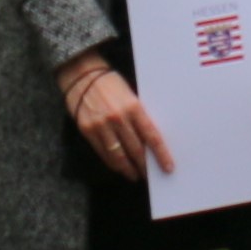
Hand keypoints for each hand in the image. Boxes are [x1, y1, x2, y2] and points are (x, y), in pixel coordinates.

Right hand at [58, 50, 170, 180]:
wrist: (82, 74)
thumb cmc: (110, 83)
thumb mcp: (131, 95)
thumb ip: (139, 116)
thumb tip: (150, 140)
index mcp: (134, 107)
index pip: (152, 136)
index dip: (161, 155)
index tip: (168, 167)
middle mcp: (118, 118)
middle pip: (136, 150)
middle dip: (145, 166)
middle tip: (151, 175)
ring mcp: (101, 126)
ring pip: (119, 156)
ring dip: (129, 169)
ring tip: (135, 175)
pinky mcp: (88, 130)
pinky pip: (103, 154)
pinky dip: (113, 163)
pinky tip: (119, 167)